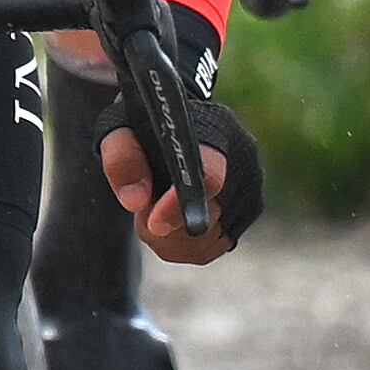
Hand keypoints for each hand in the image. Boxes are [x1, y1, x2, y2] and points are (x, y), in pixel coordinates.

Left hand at [102, 126, 243, 264]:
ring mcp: (251, 186)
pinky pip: (211, 248)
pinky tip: (172, 217)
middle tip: (142, 204)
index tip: (153, 224)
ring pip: (206, 242)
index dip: (179, 206)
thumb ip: (122, 158)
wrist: (174, 121)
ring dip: (170, 238)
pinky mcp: (250, 209)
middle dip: (164, 225)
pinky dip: (184, 245)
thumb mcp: (118, 127)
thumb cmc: (143, 122)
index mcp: (213, 128)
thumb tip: (136, 202)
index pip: (208, 176)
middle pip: (206, 219)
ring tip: (155, 206)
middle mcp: (243, 157)